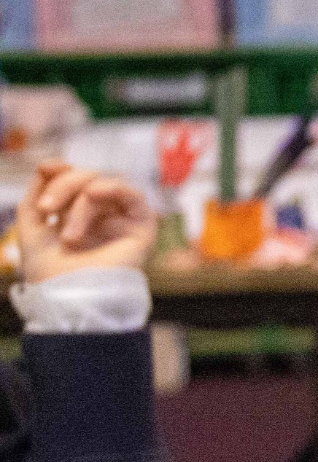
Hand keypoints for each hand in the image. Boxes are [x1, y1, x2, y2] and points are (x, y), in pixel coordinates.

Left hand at [18, 161, 158, 282]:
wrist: (69, 299)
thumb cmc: (50, 272)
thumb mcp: (32, 225)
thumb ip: (37, 193)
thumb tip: (51, 162)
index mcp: (77, 216)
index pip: (72, 180)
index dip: (60, 171)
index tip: (45, 169)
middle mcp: (101, 216)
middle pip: (87, 178)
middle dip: (64, 186)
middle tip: (47, 208)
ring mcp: (121, 221)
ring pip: (105, 185)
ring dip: (81, 200)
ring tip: (70, 234)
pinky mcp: (141, 228)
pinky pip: (133, 195)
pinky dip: (113, 188)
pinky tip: (95, 193)